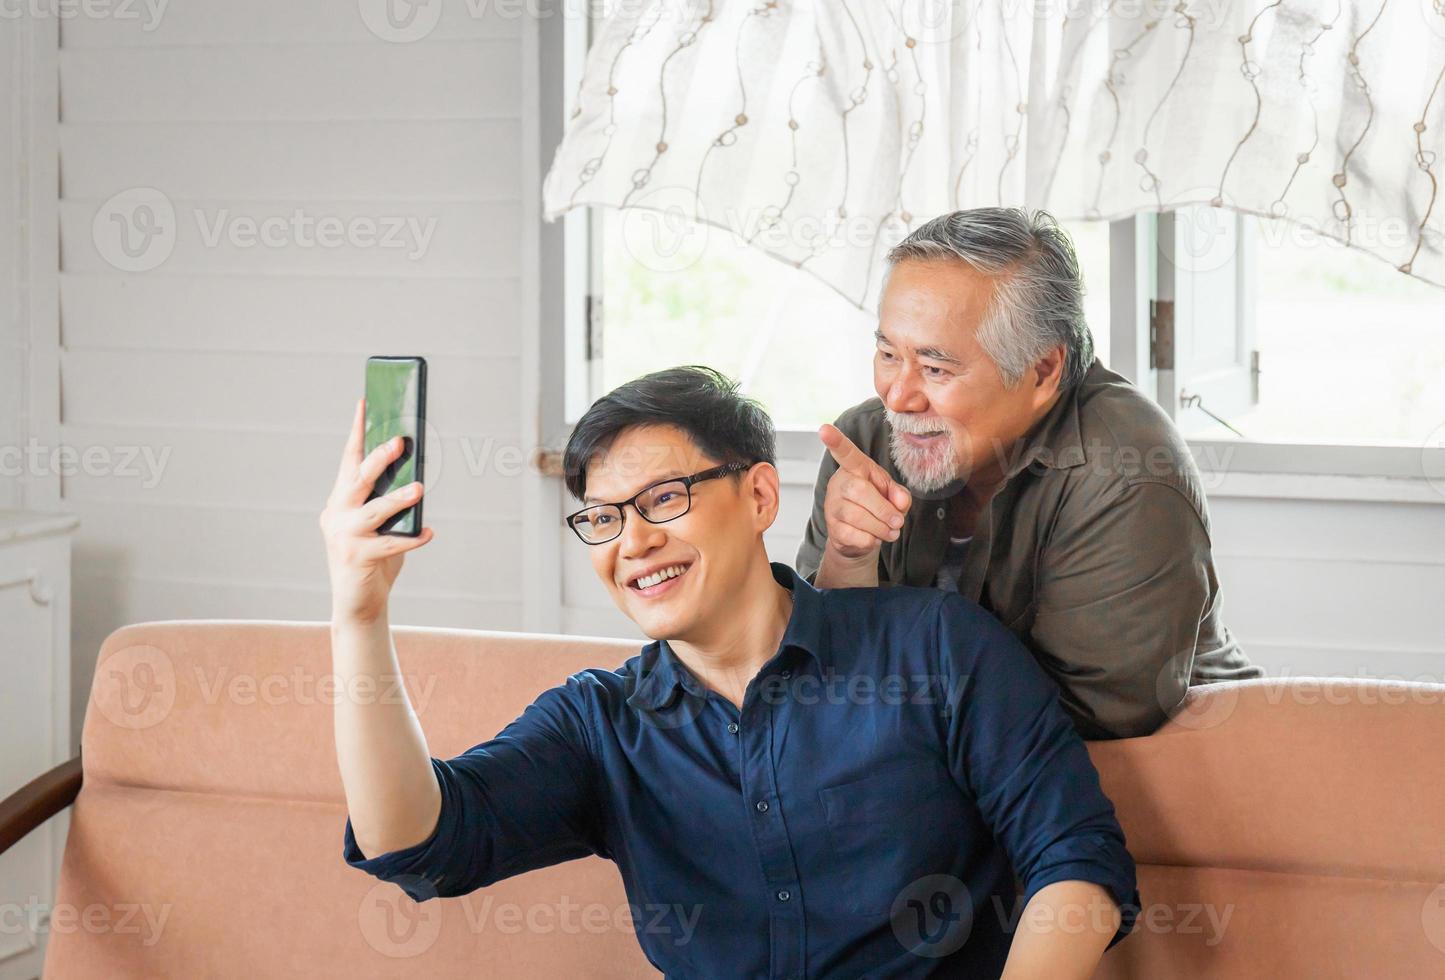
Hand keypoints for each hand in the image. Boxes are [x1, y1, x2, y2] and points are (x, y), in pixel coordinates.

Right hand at [319, 396, 433, 625]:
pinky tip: (429, 532)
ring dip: (398, 499)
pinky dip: (412, 537)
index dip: (357, 430)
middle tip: (401, 441)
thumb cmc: (373, 557)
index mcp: (339, 500)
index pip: (348, 459)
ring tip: (419, 488)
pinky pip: (391, 543)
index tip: (365, 402)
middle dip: (379, 458)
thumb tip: (415, 477)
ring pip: (373, 510)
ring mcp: (343, 536)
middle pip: (358, 479)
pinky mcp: (357, 558)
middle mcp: (336, 514)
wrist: (357, 603)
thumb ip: (386, 502)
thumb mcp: (377, 525)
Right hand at [818, 423, 911, 562]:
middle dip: (883, 509)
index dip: (836, 442)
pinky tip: (873, 537)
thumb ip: (900, 494)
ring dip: (880, 528)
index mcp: (855, 469)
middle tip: (898, 521)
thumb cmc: (876, 507)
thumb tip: (899, 502)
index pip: (846, 453)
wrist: (861, 537)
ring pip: (857, 516)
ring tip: (891, 531)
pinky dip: (871, 540)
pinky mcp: (832, 528)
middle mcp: (840, 484)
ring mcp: (832, 506)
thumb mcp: (893, 495)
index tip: (824, 429)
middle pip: (859, 491)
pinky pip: (854, 535)